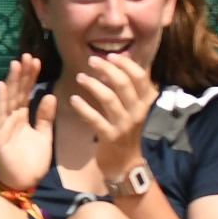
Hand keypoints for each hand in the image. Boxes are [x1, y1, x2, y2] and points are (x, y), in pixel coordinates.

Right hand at [0, 55, 54, 192]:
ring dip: (12, 81)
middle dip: (22, 74)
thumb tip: (49, 95)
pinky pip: (0, 114)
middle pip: (18, 91)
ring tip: (16, 63)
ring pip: (9, 98)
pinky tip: (3, 85)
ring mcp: (4, 124)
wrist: (25, 183)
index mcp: (22, 117)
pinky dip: (1, 100)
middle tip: (27, 56)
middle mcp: (12, 117)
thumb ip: (45, 116)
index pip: (27, 92)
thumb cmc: (33, 161)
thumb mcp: (44, 135)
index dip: (31, 77)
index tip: (37, 61)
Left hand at [70, 52, 157, 174]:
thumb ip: (127, 88)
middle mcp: (138, 112)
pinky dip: (83, 108)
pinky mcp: (110, 137)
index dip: (126, 63)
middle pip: (124, 84)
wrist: (125, 163)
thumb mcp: (132, 109)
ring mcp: (125, 125)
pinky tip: (73, 99)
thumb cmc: (124, 131)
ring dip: (93, 85)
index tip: (111, 55)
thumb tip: (117, 61)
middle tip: (92, 61)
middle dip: (107, 69)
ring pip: (110, 99)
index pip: (140, 77)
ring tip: (79, 77)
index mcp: (144, 102)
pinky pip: (95, 119)